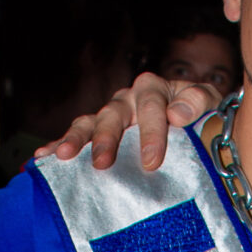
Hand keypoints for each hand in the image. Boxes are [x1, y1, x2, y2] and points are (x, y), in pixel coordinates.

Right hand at [35, 72, 221, 173]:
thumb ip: (198, 102)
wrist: (194, 126)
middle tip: (102, 162)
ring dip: (75, 139)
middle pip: (112, 114)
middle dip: (106, 139)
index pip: (150, 107)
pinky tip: (43, 156)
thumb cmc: (200, 116)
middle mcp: (127, 100)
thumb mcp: (208, 105)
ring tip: (62, 156)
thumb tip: (177, 114)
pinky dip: (59, 145)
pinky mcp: (99, 135)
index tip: (152, 161)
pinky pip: (77, 138)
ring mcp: (110, 117)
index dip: (150, 134)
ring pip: (89, 123)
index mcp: (153, 89)